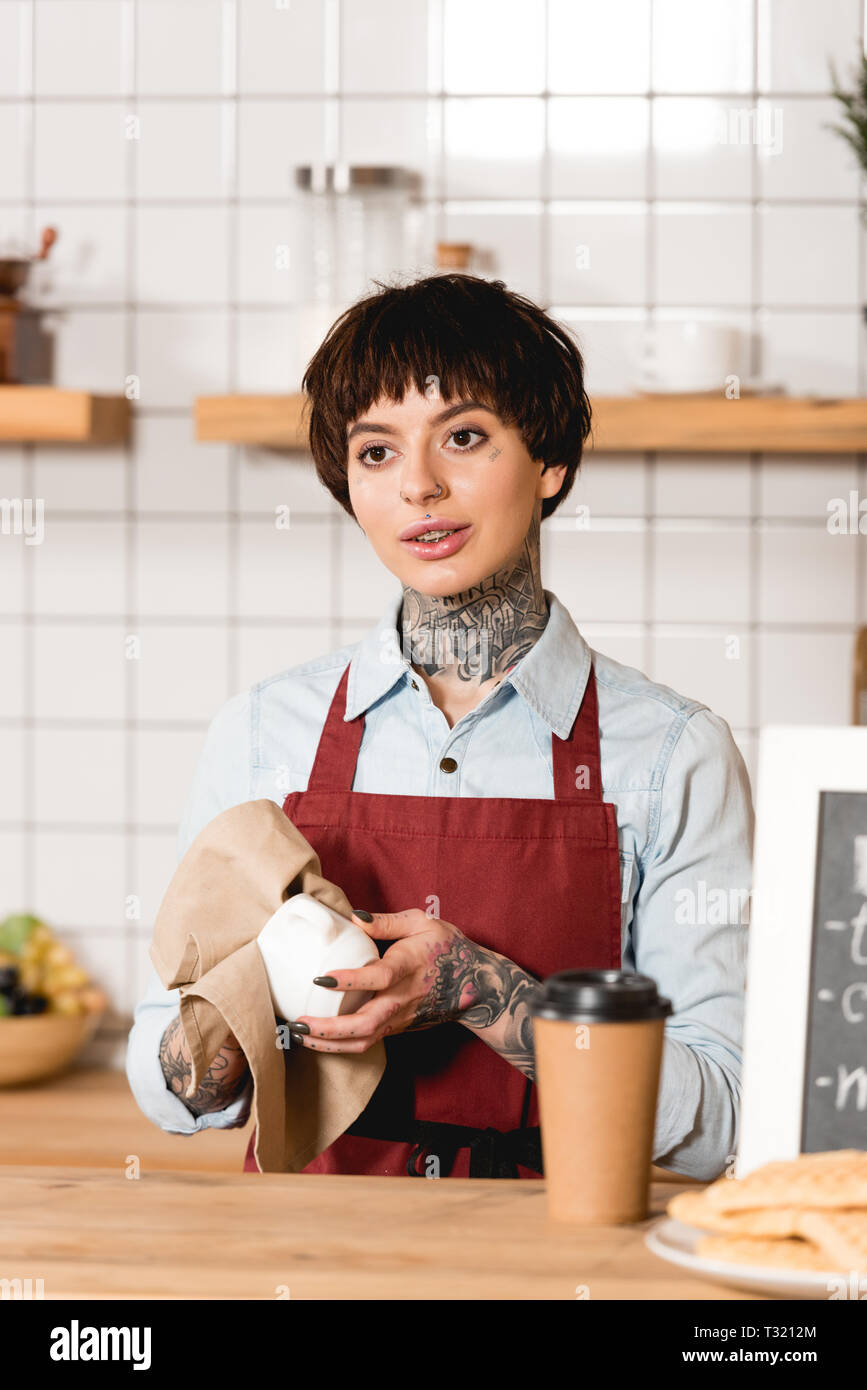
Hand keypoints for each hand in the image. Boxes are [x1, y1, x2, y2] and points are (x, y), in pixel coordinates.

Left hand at [286, 908, 482, 1054]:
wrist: (476, 983)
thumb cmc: (446, 947)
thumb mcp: (422, 922)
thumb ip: (387, 921)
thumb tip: (352, 917)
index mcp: (409, 966)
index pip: (379, 978)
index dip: (351, 981)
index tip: (321, 979)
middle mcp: (403, 998)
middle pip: (367, 1023)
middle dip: (330, 1028)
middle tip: (299, 1022)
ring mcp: (400, 1018)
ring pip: (364, 1041)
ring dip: (330, 1043)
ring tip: (299, 1034)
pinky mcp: (397, 1028)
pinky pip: (367, 1043)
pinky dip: (340, 1046)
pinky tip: (317, 1038)